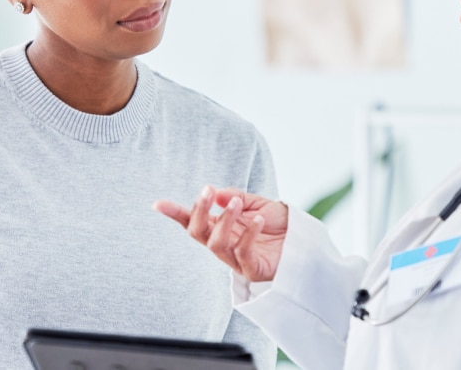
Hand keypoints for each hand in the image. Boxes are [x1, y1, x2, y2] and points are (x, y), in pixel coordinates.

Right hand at [154, 186, 287, 281]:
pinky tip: (259, 220)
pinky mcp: (252, 269)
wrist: (303, 239)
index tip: (158, 204)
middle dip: (199, 211)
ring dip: (224, 221)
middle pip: (197, 233)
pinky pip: (243, 253)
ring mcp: (235, 258)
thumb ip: (235, 197)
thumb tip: (216, 194)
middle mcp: (223, 243)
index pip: (192, 220)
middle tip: (207, 191)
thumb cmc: (277, 223)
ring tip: (236, 204)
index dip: (175, 213)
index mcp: (220, 226)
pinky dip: (249, 234)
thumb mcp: (256, 202)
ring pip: (215, 244)